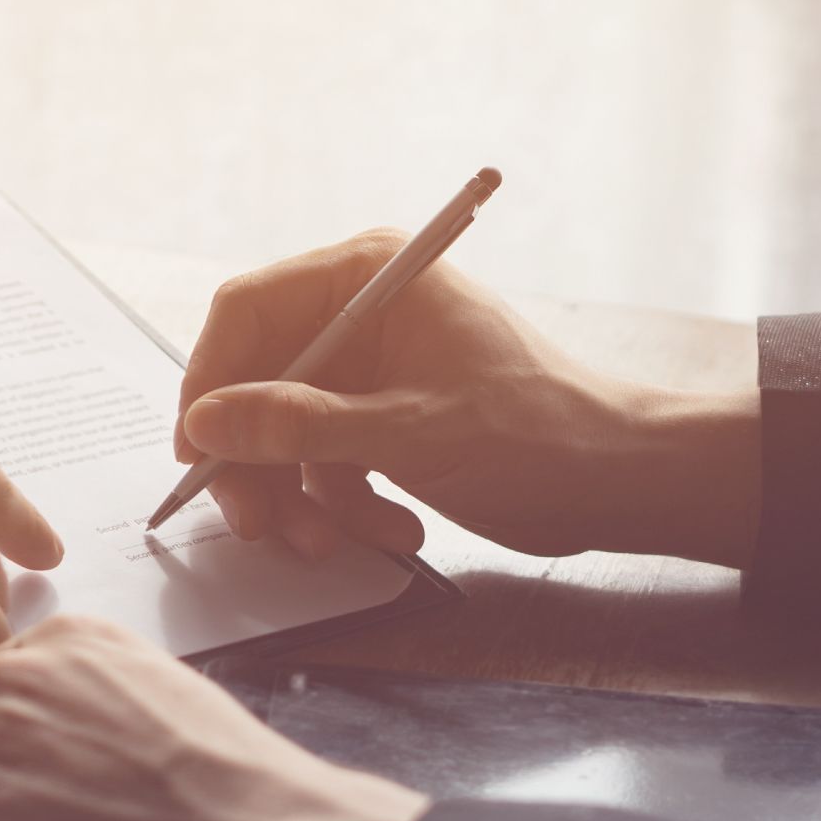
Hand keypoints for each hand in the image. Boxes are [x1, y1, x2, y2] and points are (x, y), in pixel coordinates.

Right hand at [177, 230, 761, 565]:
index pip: (248, 310)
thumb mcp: (407, 433)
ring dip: (301, 498)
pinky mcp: (384, 419)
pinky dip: (345, 506)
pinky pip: (326, 462)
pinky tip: (393, 534)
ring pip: (286, 433)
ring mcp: (372, 368)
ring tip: (332, 544)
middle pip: (259, 381)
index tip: (197, 450)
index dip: (210, 380)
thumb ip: (299, 426)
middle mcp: (361, 312)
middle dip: (257, 461)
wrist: (623, 483)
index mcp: (368, 276)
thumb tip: (206, 421)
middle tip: (259, 524)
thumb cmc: (537, 435)